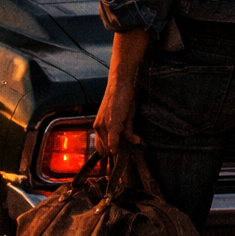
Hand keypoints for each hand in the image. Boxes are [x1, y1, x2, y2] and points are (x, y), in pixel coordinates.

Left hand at [93, 29, 149, 155]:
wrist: (119, 84)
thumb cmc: (121, 99)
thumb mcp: (125, 118)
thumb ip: (126, 131)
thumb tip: (134, 142)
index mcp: (99, 127)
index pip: (101, 149)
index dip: (112, 152)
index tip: (122, 152)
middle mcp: (98, 127)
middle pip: (105, 150)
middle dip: (119, 151)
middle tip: (131, 146)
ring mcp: (104, 125)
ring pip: (110, 147)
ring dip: (123, 147)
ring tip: (136, 140)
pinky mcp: (112, 122)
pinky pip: (113, 140)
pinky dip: (118, 145)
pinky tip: (129, 143)